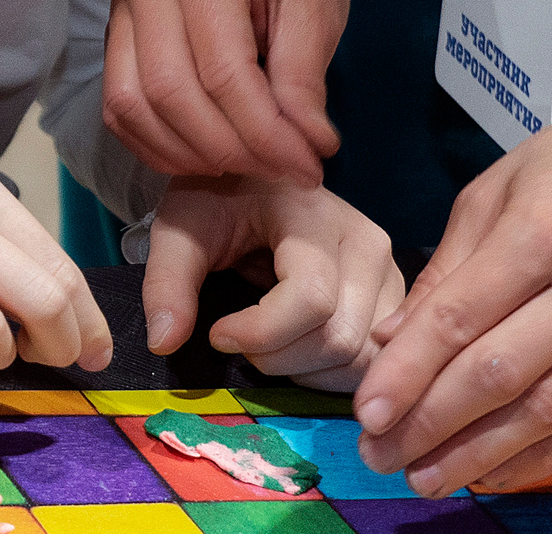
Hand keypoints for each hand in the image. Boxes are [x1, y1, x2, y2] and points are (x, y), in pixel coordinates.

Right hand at [103, 0, 347, 183]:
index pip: (223, 72)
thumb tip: (305, 149)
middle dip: (229, 149)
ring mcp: (118, 7)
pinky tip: (204, 155)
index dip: (266, 134)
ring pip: (132, 105)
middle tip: (282, 170)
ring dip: (189, 154)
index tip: (310, 166)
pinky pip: (118, 107)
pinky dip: (157, 145)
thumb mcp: (318, 7)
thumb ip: (306, 80)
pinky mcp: (112, 34)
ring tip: (247, 165)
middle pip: (170, 93)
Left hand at [142, 176, 397, 390]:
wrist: (250, 183)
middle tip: (239, 341)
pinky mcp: (394, 300)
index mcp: (315, 216)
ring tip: (266, 344)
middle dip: (278, 358)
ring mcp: (388, 273)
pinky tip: (296, 354)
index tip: (217, 333)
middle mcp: (366, 244)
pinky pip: (374, 360)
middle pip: (339, 337)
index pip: (310, 299)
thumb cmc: (216, 201)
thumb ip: (168, 282)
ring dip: (305, 371)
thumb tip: (163, 342)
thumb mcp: (179, 229)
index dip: (260, 332)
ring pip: (362, 357)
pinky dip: (331, 374)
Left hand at [356, 133, 551, 494]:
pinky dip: (530, 454)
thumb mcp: (494, 200)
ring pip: (544, 409)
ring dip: (478, 451)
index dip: (409, 371)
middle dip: (432, 421)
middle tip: (378, 454)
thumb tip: (387, 339)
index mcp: (538, 237)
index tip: (366, 414)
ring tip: (421, 476)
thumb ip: (445, 272)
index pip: (460, 318)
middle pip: (499, 371)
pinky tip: (486, 471)